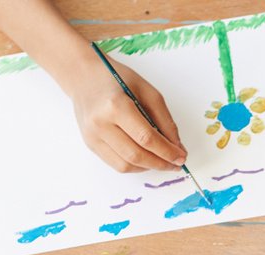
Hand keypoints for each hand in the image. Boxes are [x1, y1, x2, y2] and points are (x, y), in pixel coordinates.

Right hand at [66, 59, 186, 172]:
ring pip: (126, 165)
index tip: (181, 157)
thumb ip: (164, 120)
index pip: (146, 138)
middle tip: (175, 164)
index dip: (167, 152)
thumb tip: (177, 147)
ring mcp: (92, 136)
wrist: (83, 76)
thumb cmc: (116, 79)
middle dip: (160, 163)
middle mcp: (100, 123)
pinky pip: (116, 164)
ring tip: (162, 162)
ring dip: (148, 167)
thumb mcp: (147, 91)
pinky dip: (135, 166)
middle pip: (136, 155)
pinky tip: (146, 159)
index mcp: (116, 106)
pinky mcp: (90, 144)